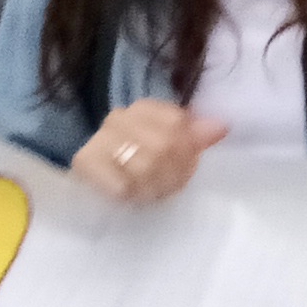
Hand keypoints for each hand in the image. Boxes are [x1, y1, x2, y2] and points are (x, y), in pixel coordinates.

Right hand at [72, 102, 225, 203]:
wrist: (87, 192)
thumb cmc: (135, 171)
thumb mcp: (169, 153)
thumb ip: (195, 137)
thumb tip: (222, 126)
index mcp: (144, 109)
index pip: (178, 121)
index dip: (187, 151)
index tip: (185, 166)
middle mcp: (120, 117)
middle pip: (165, 145)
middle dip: (172, 173)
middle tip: (167, 187)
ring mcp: (100, 138)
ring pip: (145, 165)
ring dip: (153, 187)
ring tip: (149, 192)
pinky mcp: (84, 161)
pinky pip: (122, 185)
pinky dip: (131, 194)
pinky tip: (129, 196)